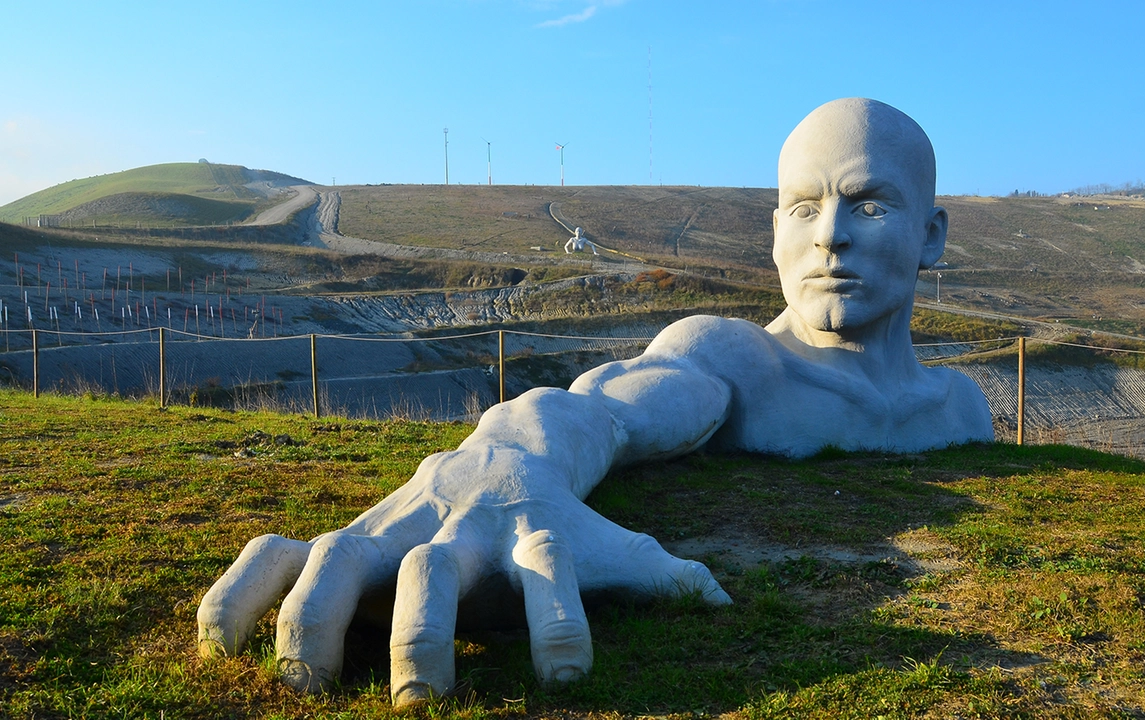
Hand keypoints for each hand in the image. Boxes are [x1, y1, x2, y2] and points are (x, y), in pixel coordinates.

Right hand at [196, 390, 730, 705]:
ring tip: (300, 686)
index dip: (562, 620)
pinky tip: (214, 646)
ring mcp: (392, 527)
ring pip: (339, 559)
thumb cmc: (557, 520)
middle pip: (435, 572)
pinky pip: (274, 551)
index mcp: (532, 537)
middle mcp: (457, 531)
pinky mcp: (344, 531)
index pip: (553, 573)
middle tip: (422, 704)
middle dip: (423, 633)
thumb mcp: (609, 544)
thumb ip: (658, 574)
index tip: (569, 674)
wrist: (504, 451)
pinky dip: (239, 589)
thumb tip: (726, 601)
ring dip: (313, 619)